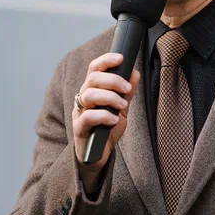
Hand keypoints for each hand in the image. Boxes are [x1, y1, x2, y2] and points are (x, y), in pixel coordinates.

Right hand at [73, 52, 141, 185]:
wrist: (98, 156)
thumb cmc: (107, 131)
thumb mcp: (121, 109)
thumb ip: (126, 93)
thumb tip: (134, 73)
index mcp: (92, 91)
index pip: (94, 69)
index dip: (105, 60)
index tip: (121, 58)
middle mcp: (83, 99)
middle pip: (92, 79)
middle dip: (112, 80)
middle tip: (127, 88)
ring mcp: (79, 114)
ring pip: (89, 95)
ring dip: (110, 97)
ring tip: (122, 105)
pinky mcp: (79, 129)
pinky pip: (87, 117)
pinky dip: (103, 115)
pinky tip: (114, 119)